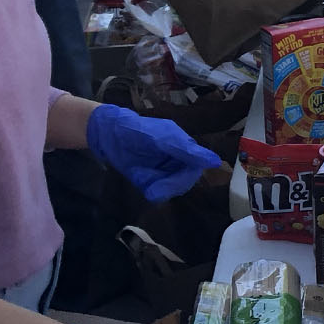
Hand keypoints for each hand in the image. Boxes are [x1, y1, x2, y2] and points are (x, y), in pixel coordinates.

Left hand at [85, 104, 219, 202]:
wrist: (108, 135)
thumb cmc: (137, 130)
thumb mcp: (163, 138)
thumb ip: (186, 150)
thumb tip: (215, 161)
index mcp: (183, 146)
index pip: (196, 166)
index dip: (188, 176)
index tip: (175, 184)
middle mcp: (177, 160)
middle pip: (185, 180)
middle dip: (170, 185)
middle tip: (154, 189)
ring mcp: (164, 171)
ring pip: (172, 188)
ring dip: (161, 189)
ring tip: (146, 184)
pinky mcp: (151, 181)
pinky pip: (159, 192)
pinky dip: (153, 191)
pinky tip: (144, 184)